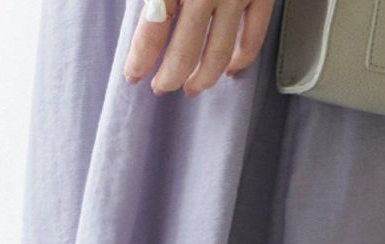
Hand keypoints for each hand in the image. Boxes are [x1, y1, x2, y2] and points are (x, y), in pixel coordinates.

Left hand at [125, 0, 275, 95]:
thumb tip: (145, 15)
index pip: (153, 30)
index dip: (140, 58)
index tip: (133, 76)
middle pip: (185, 51)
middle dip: (170, 76)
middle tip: (161, 87)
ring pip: (219, 54)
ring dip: (203, 78)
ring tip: (192, 87)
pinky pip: (252, 39)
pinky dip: (241, 60)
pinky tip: (229, 70)